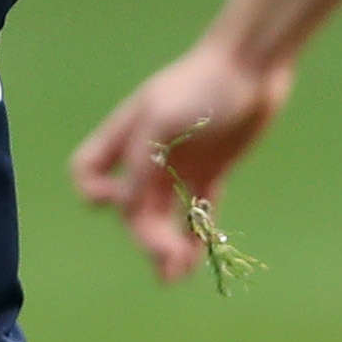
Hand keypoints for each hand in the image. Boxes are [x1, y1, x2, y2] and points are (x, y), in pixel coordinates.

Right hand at [69, 38, 294, 283]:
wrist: (252, 66)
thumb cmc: (201, 85)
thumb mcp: (161, 119)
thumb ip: (140, 165)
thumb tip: (128, 211)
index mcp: (125, 138)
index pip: (88, 173)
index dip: (96, 195)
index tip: (121, 201)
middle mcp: (147, 156)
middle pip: (132, 207)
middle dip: (144, 235)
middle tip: (167, 257)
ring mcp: (179, 166)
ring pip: (164, 218)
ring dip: (166, 246)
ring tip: (178, 275)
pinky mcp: (210, 173)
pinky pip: (196, 213)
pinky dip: (194, 236)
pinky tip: (199, 258)